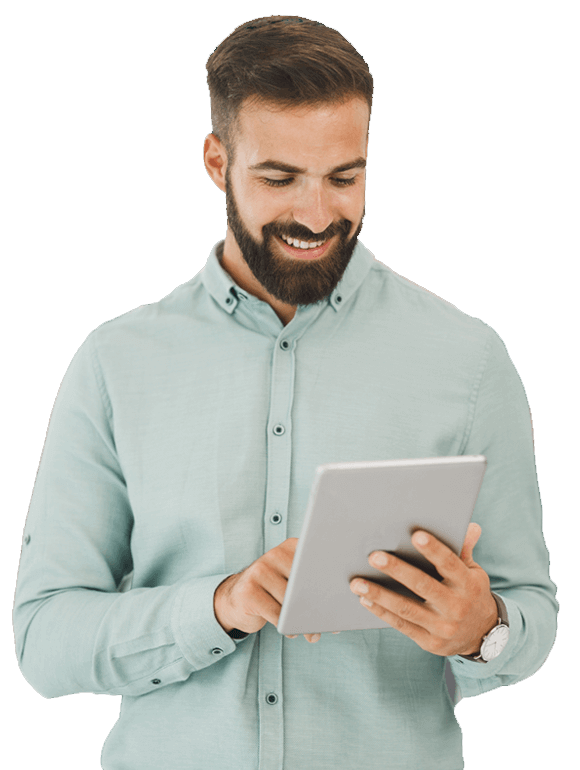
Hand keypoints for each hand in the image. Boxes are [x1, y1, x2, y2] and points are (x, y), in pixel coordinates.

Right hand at [214, 538, 331, 642]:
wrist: (233, 599)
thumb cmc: (272, 592)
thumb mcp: (290, 580)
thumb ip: (310, 582)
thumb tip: (341, 601)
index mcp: (290, 547)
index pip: (316, 560)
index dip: (330, 580)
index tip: (342, 596)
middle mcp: (274, 555)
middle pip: (305, 582)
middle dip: (319, 604)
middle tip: (329, 622)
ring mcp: (259, 571)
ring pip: (292, 600)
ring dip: (305, 621)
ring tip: (312, 633)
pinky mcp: (249, 592)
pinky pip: (278, 614)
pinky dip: (288, 626)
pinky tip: (292, 631)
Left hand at [349, 523, 497, 656]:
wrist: (482, 636)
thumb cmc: (470, 593)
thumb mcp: (474, 572)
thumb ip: (464, 549)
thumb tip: (471, 526)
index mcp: (467, 584)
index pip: (450, 563)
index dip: (434, 549)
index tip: (416, 535)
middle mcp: (456, 606)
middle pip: (423, 585)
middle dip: (397, 570)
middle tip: (374, 557)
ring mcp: (443, 626)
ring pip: (407, 608)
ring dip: (380, 595)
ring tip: (357, 583)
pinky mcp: (430, 642)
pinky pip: (402, 625)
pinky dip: (382, 612)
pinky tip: (365, 600)